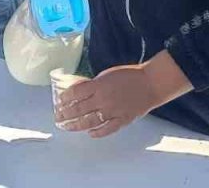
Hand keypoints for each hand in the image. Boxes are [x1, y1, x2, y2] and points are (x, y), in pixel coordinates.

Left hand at [54, 51, 191, 138]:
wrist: (151, 83)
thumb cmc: (129, 75)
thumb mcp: (107, 75)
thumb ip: (93, 84)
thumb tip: (79, 91)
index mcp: (98, 85)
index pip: (75, 93)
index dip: (65, 98)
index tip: (59, 101)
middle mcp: (103, 99)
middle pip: (79, 109)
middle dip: (65, 114)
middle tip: (58, 117)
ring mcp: (112, 111)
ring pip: (89, 121)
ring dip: (76, 125)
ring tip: (67, 127)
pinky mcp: (122, 120)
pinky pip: (107, 129)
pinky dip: (97, 133)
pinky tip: (89, 133)